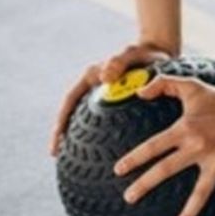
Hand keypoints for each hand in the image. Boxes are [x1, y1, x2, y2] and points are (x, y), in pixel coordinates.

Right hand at [48, 41, 177, 157]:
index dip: (61, 120)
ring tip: (74, 161)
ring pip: (86, 120)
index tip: (57, 140)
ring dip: (78, 137)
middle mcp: (93, 89)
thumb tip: (105, 77)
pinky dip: (100, 138)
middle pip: (72, 113)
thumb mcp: (133, 54)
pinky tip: (106, 157)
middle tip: (56, 154)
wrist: (158, 54)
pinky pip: (105, 124)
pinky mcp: (116, 106)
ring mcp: (103, 98)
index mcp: (92, 76)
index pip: (70, 100)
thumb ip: (119, 61)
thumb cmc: (145, 54)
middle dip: (61, 133)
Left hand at [116, 75, 214, 215]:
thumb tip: (139, 92)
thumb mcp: (188, 85)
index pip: (154, 146)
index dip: (134, 158)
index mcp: (184, 129)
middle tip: (129, 198)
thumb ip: (162, 84)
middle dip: (146, 184)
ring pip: (202, 192)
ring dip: (189, 213)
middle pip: (167, 169)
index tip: (118, 170)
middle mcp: (199, 146)